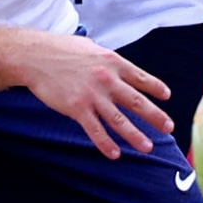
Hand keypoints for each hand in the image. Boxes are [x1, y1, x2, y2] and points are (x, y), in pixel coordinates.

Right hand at [14, 31, 171, 156]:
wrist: (34, 56)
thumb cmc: (60, 49)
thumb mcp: (90, 48)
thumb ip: (106, 60)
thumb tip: (118, 66)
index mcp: (112, 62)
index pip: (141, 77)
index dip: (155, 88)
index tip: (166, 97)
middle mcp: (107, 79)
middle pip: (136, 101)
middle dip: (155, 116)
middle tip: (169, 127)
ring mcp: (92, 95)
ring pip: (119, 120)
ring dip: (135, 135)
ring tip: (148, 148)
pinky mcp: (77, 108)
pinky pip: (95, 130)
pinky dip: (106, 143)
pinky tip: (115, 154)